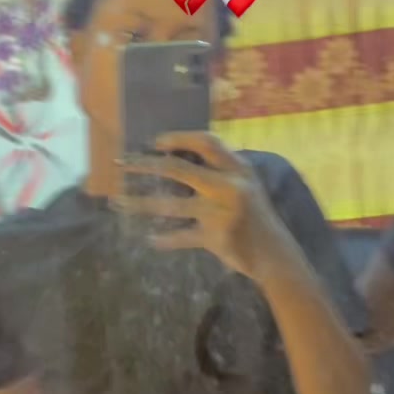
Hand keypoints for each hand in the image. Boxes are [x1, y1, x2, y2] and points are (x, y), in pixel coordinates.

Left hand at [118, 132, 288, 278]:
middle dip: (145, 165)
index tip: (153, 142)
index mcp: (238, 168)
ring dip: (139, 203)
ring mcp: (219, 213)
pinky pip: (180, 236)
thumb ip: (219, 172)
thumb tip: (174, 159)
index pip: (206, 142)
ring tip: (118, 202)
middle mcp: (228, 186)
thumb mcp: (245, 186)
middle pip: (178, 169)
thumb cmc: (255, 216)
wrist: (275, 254)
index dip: (177, 138)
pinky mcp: (214, 237)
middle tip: (121, 164)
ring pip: (170, 204)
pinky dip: (164, 238)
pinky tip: (150, 238)